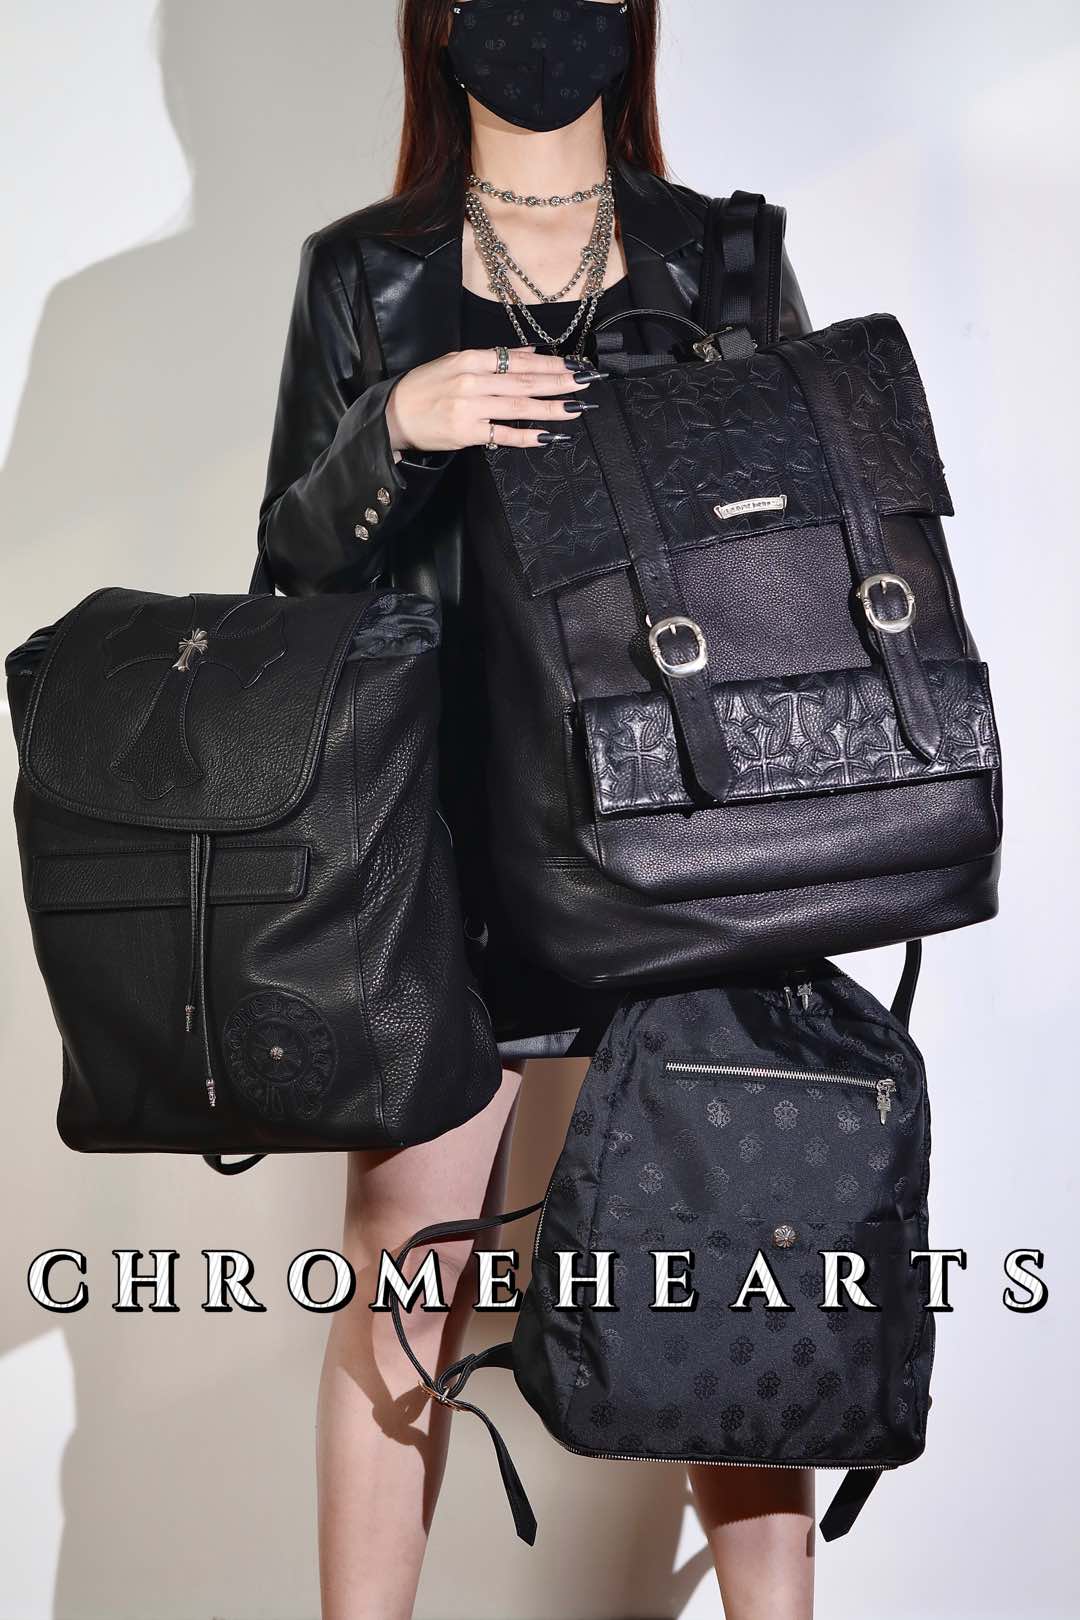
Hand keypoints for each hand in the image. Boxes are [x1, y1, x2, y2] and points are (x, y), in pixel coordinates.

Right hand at [384, 346, 602, 452]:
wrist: (394, 414)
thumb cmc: (425, 388)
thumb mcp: (456, 363)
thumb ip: (494, 359)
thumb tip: (530, 353)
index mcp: (470, 359)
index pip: (518, 361)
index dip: (549, 364)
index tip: (574, 366)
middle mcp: (472, 381)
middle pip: (524, 381)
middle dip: (558, 383)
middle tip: (586, 383)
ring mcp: (470, 407)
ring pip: (518, 406)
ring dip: (550, 407)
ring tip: (575, 408)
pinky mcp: (466, 432)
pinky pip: (503, 434)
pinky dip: (527, 435)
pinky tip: (549, 436)